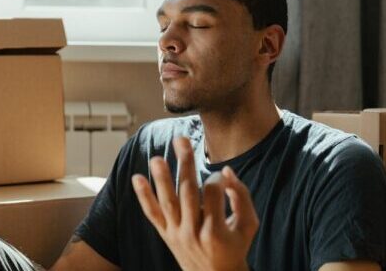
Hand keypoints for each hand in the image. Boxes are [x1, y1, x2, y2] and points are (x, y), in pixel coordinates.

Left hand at [132, 137, 258, 270]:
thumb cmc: (235, 247)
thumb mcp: (249, 225)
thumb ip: (242, 196)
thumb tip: (227, 171)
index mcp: (216, 230)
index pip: (212, 193)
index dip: (217, 180)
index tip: (222, 177)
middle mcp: (193, 232)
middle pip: (187, 192)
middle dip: (185, 164)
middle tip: (181, 140)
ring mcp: (176, 233)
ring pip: (168, 202)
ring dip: (161, 178)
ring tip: (157, 157)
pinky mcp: (165, 234)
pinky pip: (152, 214)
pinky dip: (144, 197)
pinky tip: (137, 178)